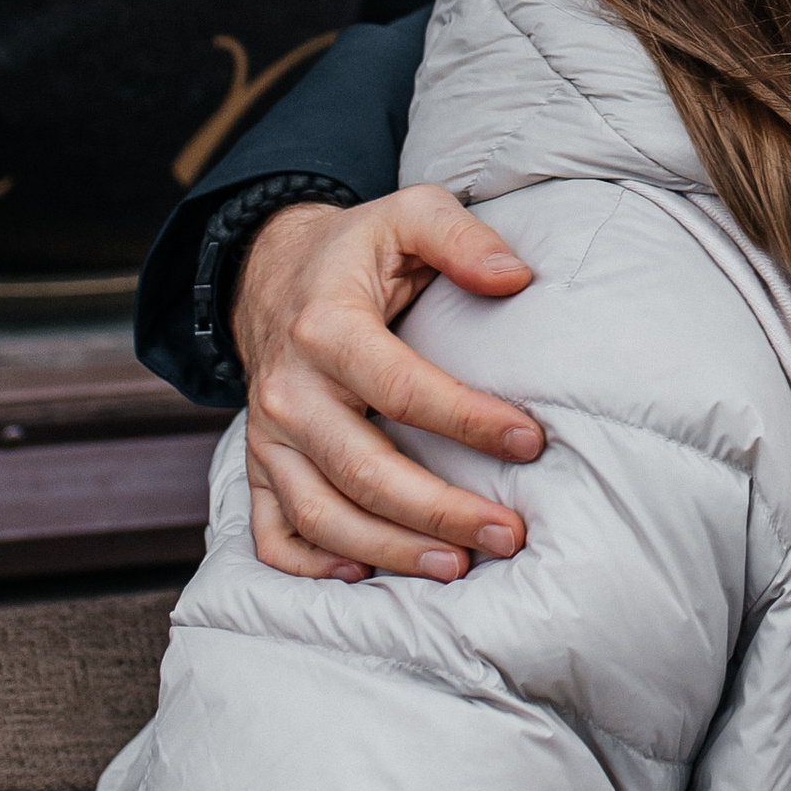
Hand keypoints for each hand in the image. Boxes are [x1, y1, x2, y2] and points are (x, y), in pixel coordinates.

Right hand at [235, 189, 542, 585]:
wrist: (270, 272)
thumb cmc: (357, 249)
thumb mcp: (409, 213)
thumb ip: (461, 237)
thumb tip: (515, 278)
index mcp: (326, 328)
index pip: (403, 390)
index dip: (469, 420)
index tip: (531, 442)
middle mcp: (289, 391)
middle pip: (364, 471)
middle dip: (439, 511)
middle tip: (507, 534)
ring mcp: (268, 437)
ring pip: (322, 515)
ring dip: (391, 551)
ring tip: (458, 567)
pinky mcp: (259, 465)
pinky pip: (273, 534)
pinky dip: (312, 567)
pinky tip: (366, 578)